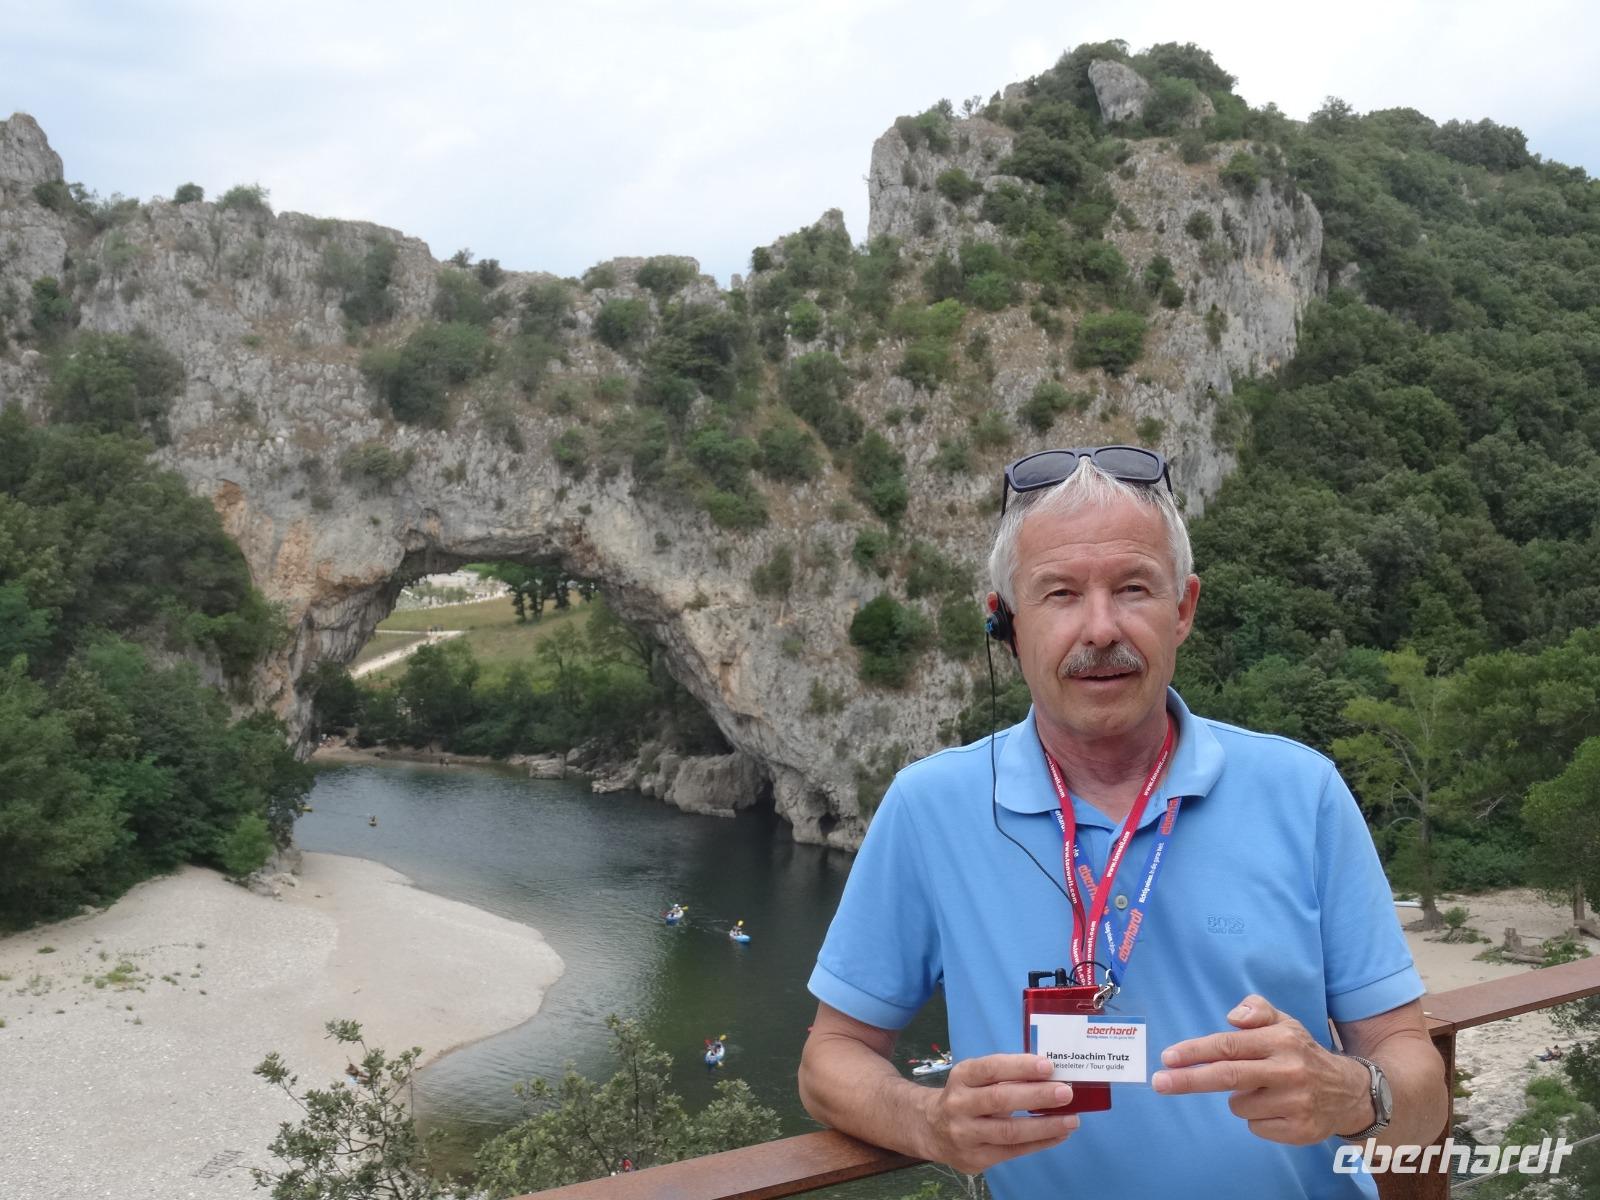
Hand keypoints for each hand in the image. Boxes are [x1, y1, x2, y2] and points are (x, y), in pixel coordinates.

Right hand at [919, 1053, 1081, 1173]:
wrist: (931, 1128)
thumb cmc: (966, 1096)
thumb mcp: (975, 1078)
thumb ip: (1005, 1076)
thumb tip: (1049, 1075)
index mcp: (962, 1077)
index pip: (991, 1068)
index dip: (1020, 1067)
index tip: (1048, 1066)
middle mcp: (959, 1105)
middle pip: (1000, 1100)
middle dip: (1037, 1096)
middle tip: (1065, 1092)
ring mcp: (965, 1135)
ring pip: (1009, 1132)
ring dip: (1045, 1126)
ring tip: (1071, 1120)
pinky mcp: (975, 1159)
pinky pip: (1013, 1151)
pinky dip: (1040, 1143)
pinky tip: (1059, 1135)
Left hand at [1150, 994, 1370, 1143]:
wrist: (1348, 1092)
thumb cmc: (1301, 1053)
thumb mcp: (1284, 1022)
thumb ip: (1256, 1010)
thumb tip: (1232, 1016)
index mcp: (1281, 1040)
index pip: (1230, 1045)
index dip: (1196, 1051)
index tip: (1168, 1058)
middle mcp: (1289, 1070)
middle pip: (1228, 1076)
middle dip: (1189, 1080)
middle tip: (1160, 1082)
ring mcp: (1295, 1103)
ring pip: (1238, 1105)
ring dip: (1240, 1099)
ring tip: (1263, 1090)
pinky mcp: (1299, 1130)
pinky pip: (1255, 1126)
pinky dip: (1257, 1118)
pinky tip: (1276, 1108)